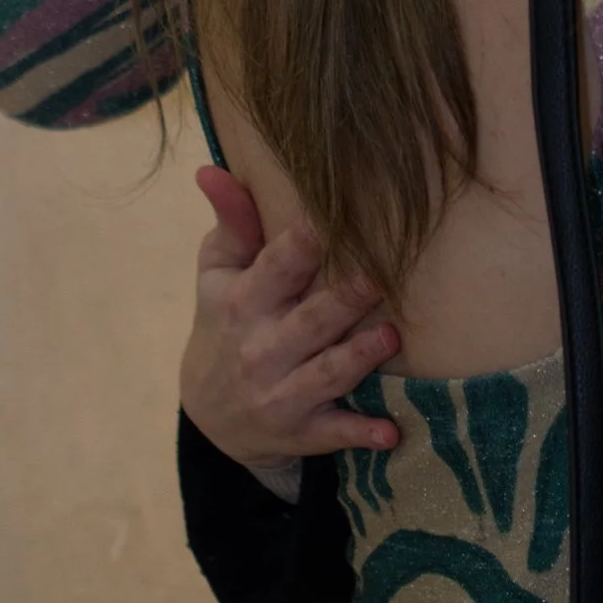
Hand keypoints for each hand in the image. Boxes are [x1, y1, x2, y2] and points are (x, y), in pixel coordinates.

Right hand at [181, 164, 402, 467]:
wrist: (211, 412)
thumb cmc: (226, 323)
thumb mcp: (217, 274)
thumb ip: (230, 222)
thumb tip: (212, 168)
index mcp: (243, 303)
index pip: (275, 268)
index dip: (303, 245)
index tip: (334, 221)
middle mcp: (260, 350)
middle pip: (309, 322)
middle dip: (344, 301)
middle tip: (381, 276)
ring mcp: (280, 395)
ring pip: (326, 375)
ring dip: (358, 359)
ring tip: (389, 336)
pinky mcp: (302, 432)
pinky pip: (334, 434)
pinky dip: (361, 434)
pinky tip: (391, 432)